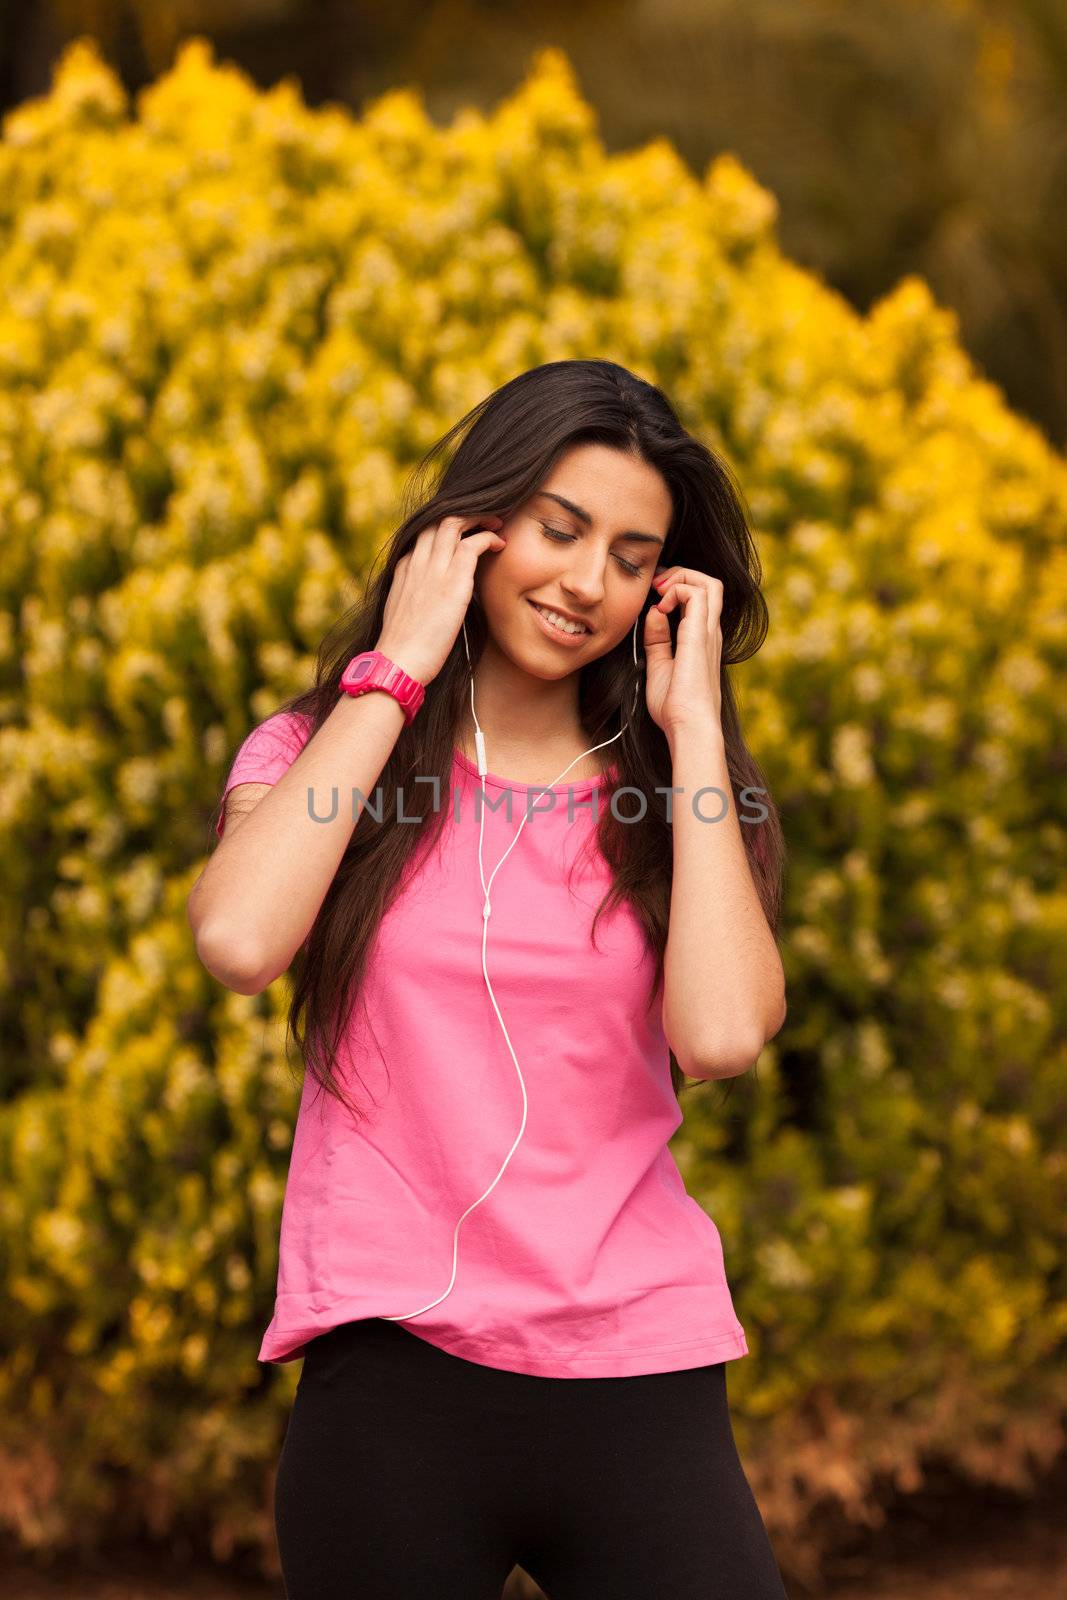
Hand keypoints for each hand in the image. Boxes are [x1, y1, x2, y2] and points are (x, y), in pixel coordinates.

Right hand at [376, 514, 505, 683]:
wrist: (398, 663)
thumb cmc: (404, 649)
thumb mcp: (405, 615)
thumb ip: (418, 599)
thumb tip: (434, 602)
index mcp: (404, 569)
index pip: (424, 533)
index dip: (447, 526)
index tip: (466, 531)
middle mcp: (417, 562)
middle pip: (438, 518)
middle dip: (465, 513)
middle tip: (486, 519)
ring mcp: (433, 569)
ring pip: (455, 522)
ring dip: (480, 518)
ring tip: (497, 524)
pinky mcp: (452, 582)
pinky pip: (472, 544)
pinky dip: (489, 538)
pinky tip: (500, 545)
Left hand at [643, 565, 723, 737]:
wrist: (688, 727)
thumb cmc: (676, 706)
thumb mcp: (659, 666)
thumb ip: (657, 639)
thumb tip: (653, 614)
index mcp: (702, 640)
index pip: (701, 598)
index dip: (677, 587)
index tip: (653, 597)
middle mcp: (710, 632)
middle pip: (710, 583)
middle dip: (681, 574)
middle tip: (656, 586)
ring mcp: (708, 632)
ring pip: (708, 583)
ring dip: (680, 577)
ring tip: (658, 592)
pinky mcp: (699, 635)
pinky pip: (696, 594)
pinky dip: (676, 590)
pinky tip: (660, 607)